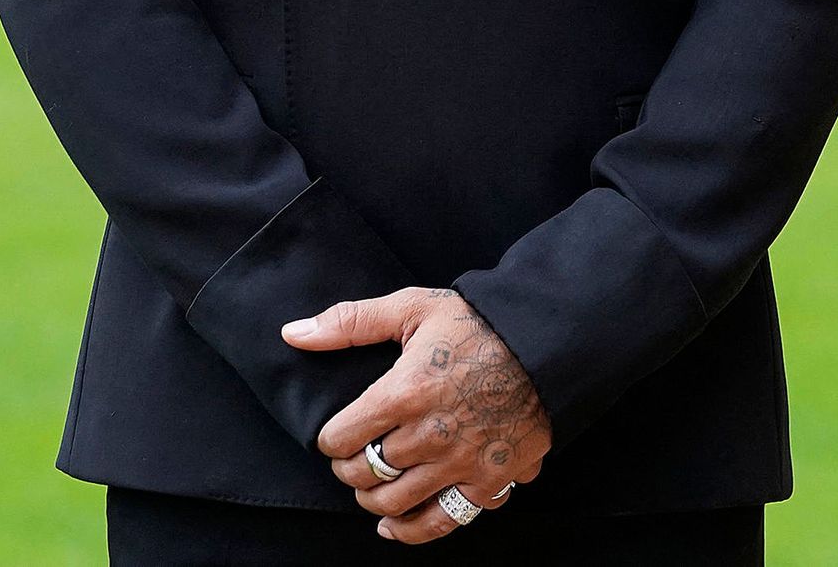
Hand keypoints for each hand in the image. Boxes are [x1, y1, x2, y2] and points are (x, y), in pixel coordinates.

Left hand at [283, 287, 551, 543]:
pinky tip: (394, 524)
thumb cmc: (476, 323)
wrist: (544, 342)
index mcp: (404, 391)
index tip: (334, 435)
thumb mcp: (411, 308)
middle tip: (350, 459)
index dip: (329, 439)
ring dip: (372, 499)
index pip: (340, 437)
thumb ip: (350, 322)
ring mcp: (460, 463)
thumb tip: (293, 334)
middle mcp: (429, 434)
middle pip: (364, 473)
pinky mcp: (490, 481)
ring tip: (371, 486)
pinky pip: (443, 522)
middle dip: (348, 469)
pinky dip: (412, 530)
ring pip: (395, 502)